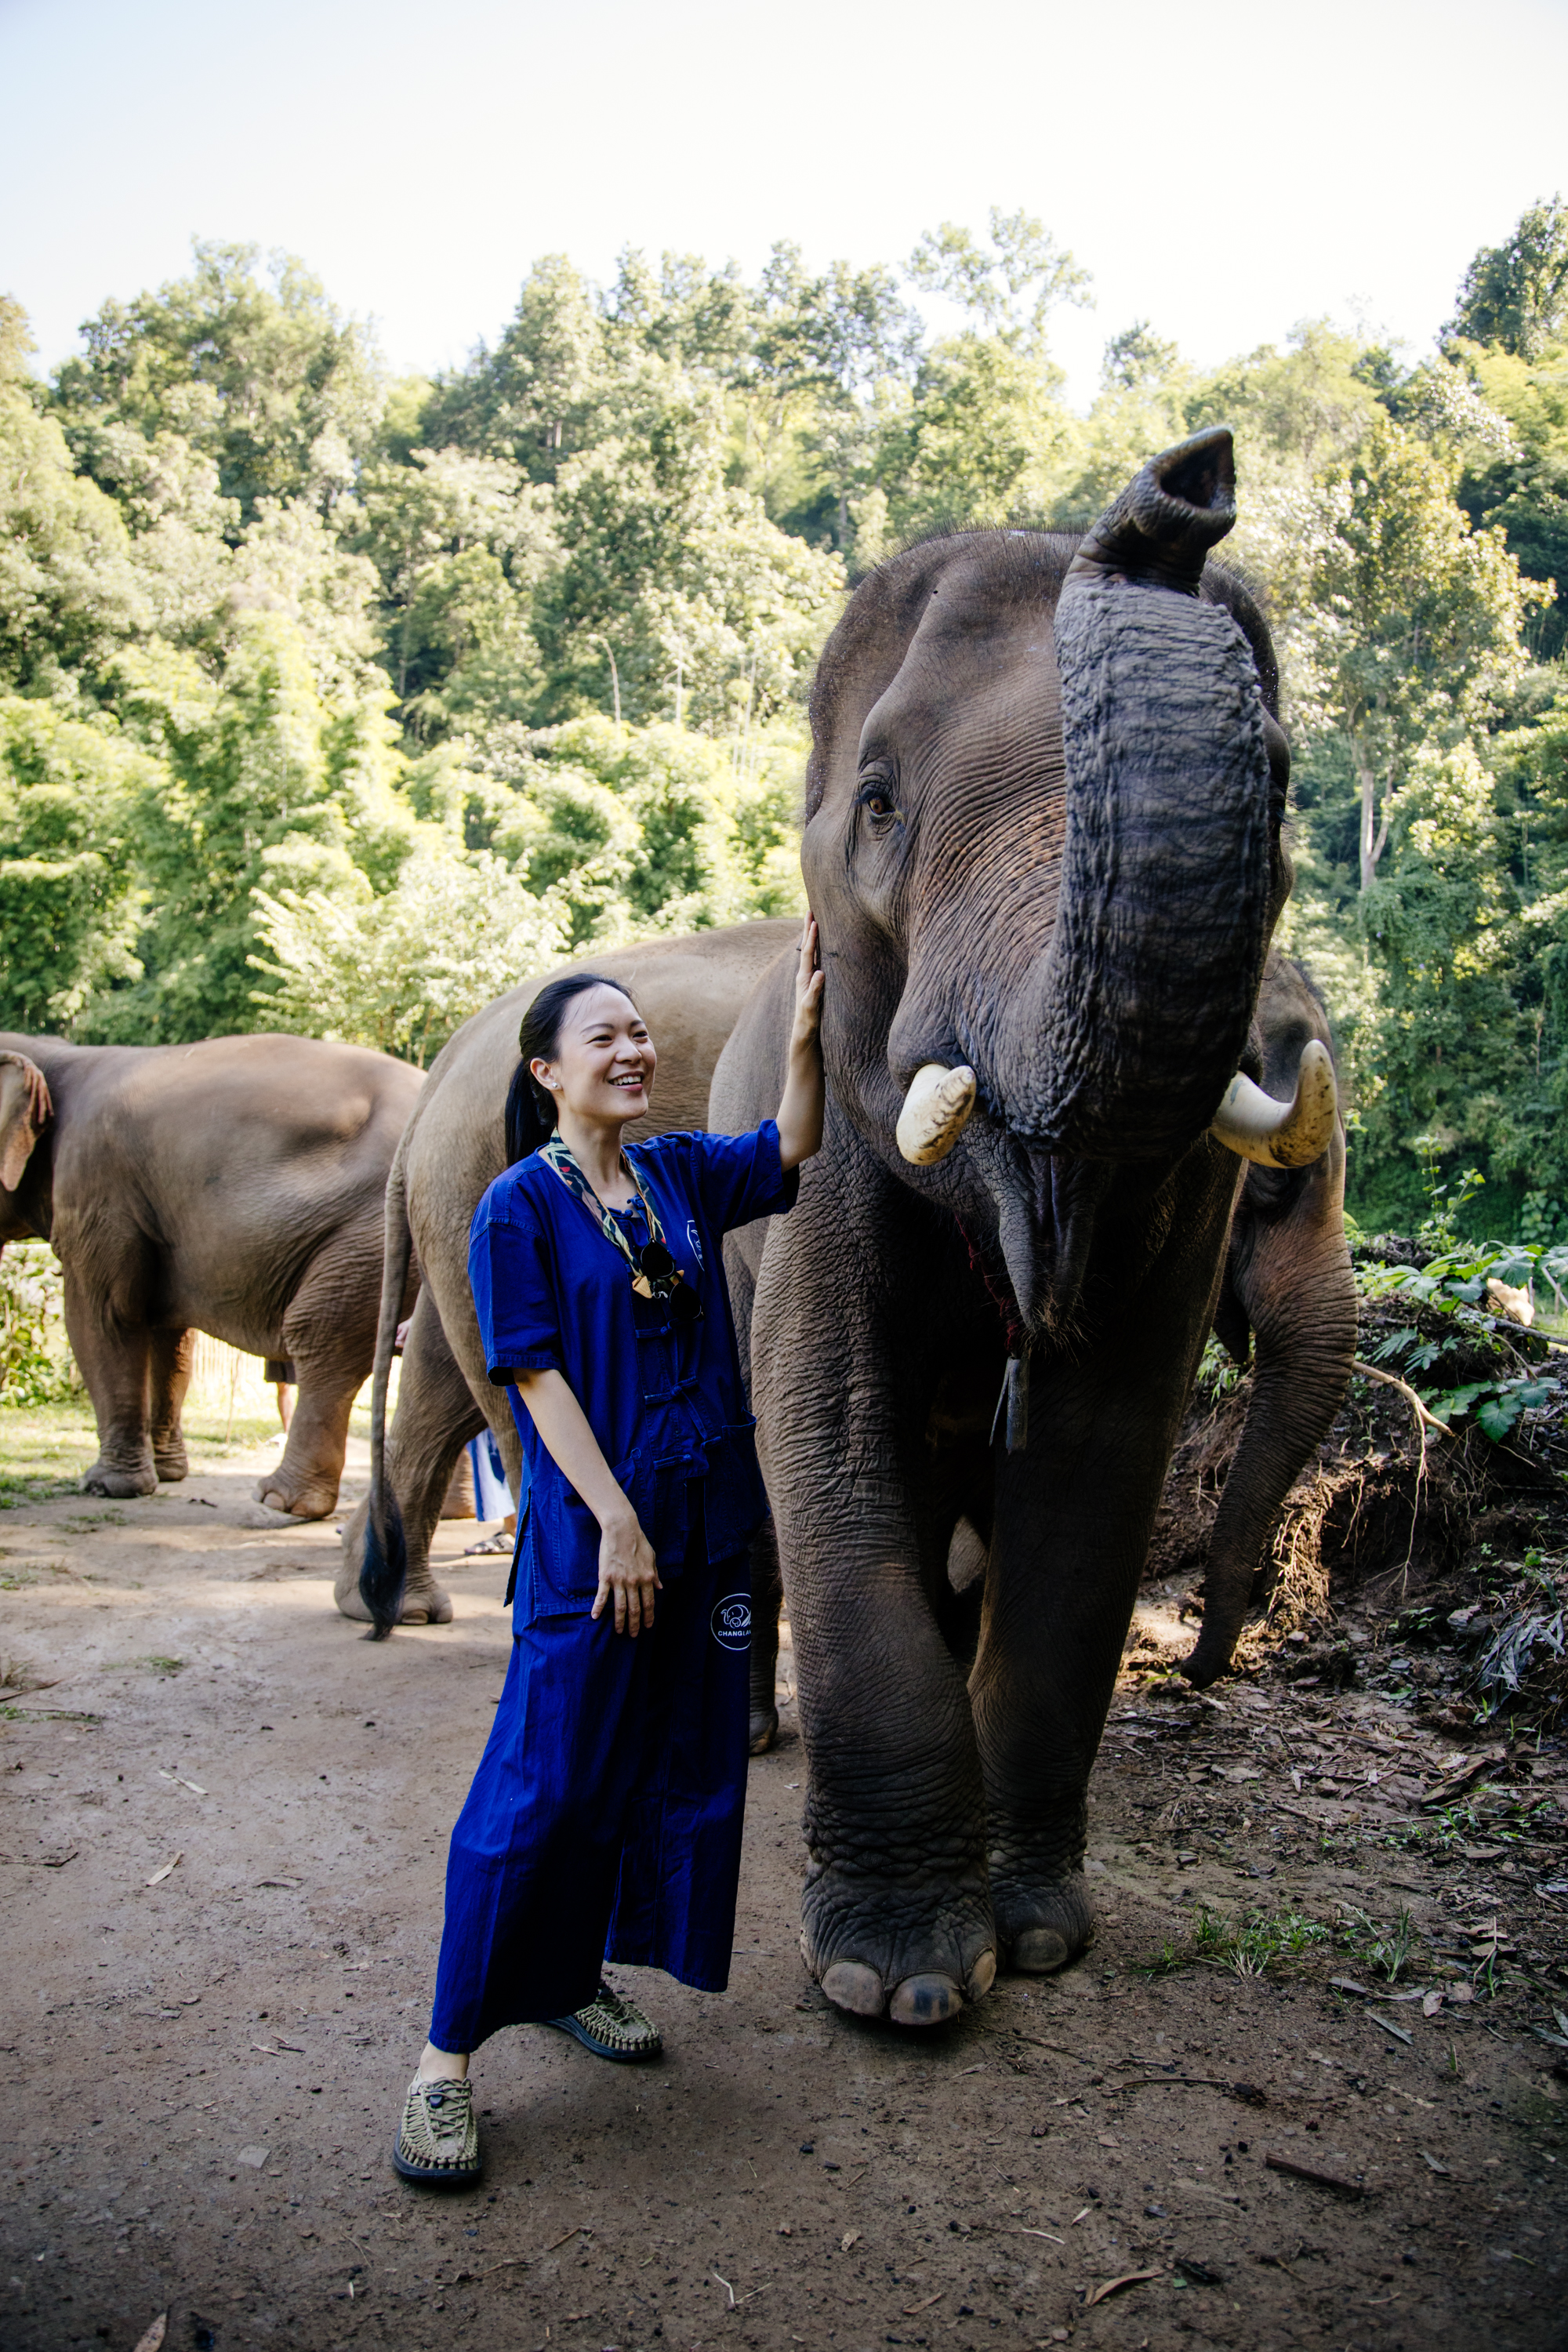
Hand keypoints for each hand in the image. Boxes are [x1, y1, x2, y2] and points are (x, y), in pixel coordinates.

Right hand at [592, 1507, 662, 1635]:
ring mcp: (619, 1580)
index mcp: (647, 1577)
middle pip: (635, 1608)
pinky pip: (602, 1596)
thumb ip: (655, 1574)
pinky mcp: (606, 1577)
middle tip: (633, 1635)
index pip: (649, 1602)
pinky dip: (598, 1608)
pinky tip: (595, 1617)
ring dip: (620, 1621)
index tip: (647, 1626)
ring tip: (619, 1631)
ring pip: (620, 1606)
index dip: (648, 1616)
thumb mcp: (652, 1558)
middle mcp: (634, 1582)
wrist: (622, 1529)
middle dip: (635, 1624)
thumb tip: (660, 1588)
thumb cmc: (638, 1541)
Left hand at [792, 913, 823, 1041]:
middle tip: (810, 910)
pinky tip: (821, 944)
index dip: (811, 937)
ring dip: (812, 936)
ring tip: (815, 921)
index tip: (815, 921)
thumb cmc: (808, 1020)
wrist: (804, 1031)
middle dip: (808, 929)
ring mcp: (809, 977)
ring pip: (811, 952)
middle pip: (807, 947)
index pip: (808, 952)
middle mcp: (804, 974)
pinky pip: (816, 960)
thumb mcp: (812, 1006)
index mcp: (803, 977)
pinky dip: (818, 948)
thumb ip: (815, 990)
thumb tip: (820, 973)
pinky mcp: (814, 982)